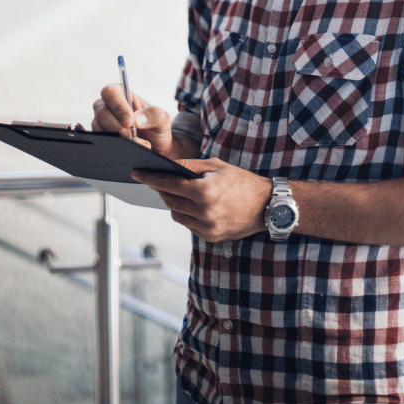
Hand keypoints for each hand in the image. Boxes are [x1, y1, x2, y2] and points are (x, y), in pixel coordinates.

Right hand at [91, 84, 173, 156]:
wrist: (156, 147)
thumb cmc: (157, 127)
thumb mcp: (163, 119)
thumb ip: (153, 115)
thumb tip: (136, 119)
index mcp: (124, 94)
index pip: (111, 92)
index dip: (118, 106)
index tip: (129, 122)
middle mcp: (110, 106)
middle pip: (101, 112)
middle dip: (118, 128)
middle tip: (134, 137)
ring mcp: (103, 121)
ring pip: (98, 127)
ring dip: (117, 138)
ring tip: (137, 144)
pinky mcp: (101, 135)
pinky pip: (100, 139)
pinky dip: (113, 145)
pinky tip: (127, 148)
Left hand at [133, 158, 271, 242]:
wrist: (266, 206)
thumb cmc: (242, 181)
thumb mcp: (216, 166)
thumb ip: (190, 166)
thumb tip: (167, 166)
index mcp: (205, 191)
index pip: (169, 184)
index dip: (150, 178)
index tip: (137, 172)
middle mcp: (204, 212)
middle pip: (170, 200)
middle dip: (163, 189)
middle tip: (161, 180)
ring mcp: (207, 227)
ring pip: (176, 215)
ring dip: (175, 203)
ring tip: (182, 192)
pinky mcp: (210, 237)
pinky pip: (189, 225)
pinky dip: (187, 214)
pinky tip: (196, 205)